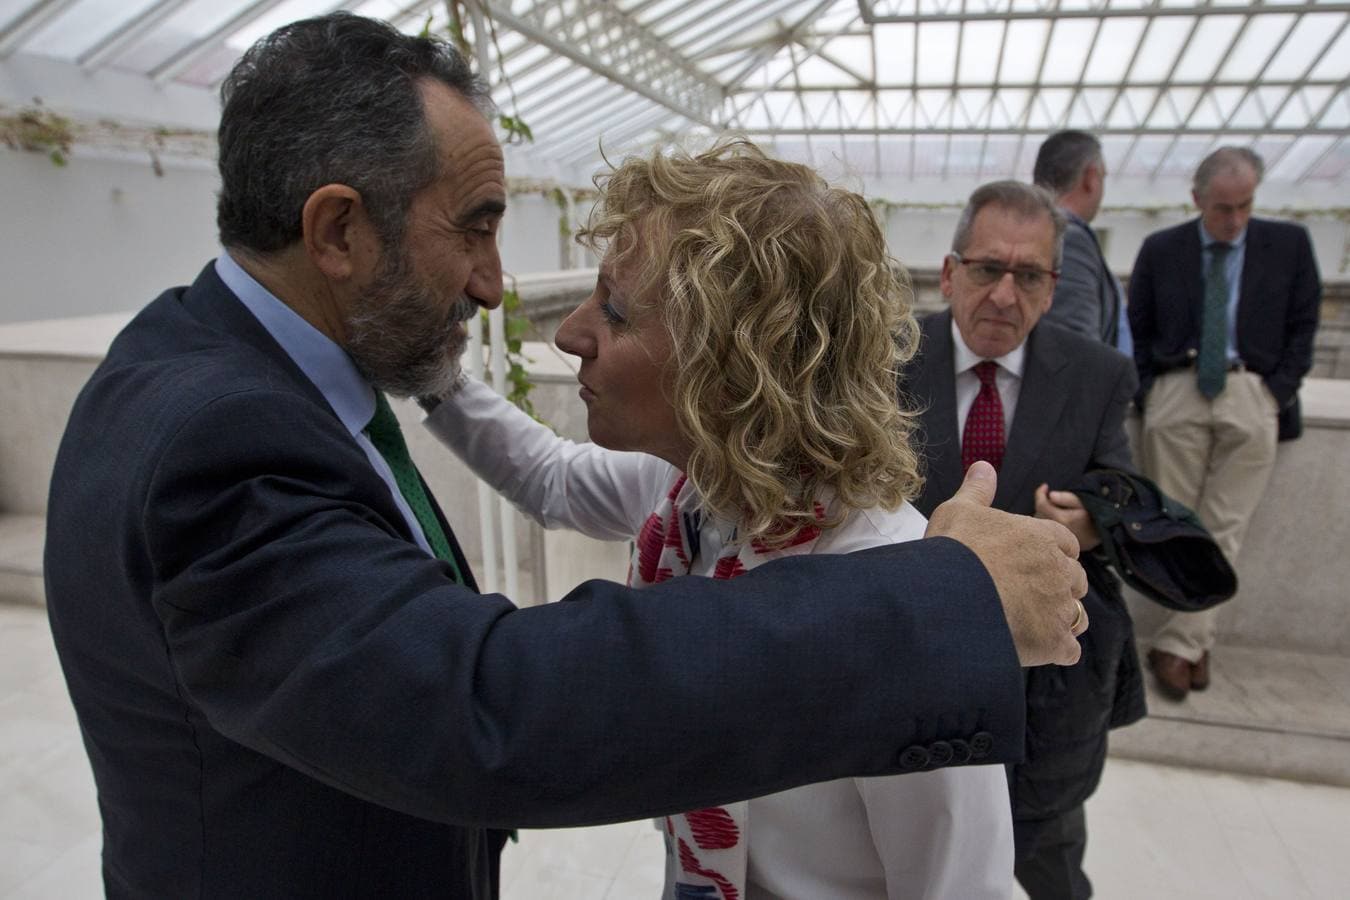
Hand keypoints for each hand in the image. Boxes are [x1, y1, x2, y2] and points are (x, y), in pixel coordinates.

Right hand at [925, 461, 1087, 666]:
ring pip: (1078, 615)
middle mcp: (1060, 571)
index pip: (1067, 544)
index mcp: (1043, 537)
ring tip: (1036, 624)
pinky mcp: (1054, 642)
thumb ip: (977, 489)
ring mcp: (1060, 608)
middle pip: (1075, 580)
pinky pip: (1070, 650)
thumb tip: (984, 465)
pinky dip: (1057, 650)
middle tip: (1030, 594)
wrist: (950, 598)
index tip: (1037, 560)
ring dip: (1062, 619)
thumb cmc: (954, 551)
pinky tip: (1038, 649)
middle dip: (1060, 587)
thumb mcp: (960, 510)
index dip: (1054, 553)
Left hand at [1034, 483, 1100, 551]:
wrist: (1097, 536)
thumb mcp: (1084, 504)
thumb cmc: (1091, 517)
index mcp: (1061, 519)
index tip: (1045, 486)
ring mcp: (1053, 536)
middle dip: (1043, 502)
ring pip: (1039, 519)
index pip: (1041, 504)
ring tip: (1056, 507)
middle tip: (1052, 496)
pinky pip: (1043, 527)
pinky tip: (1055, 517)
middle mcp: (1055, 529)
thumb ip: (1068, 498)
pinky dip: (1045, 519)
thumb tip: (1051, 495)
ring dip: (1043, 511)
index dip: (1040, 493)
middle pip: (1038, 512)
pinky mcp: (1054, 540)